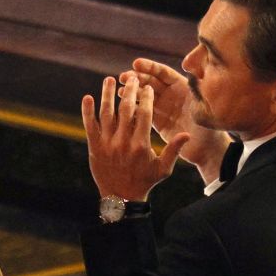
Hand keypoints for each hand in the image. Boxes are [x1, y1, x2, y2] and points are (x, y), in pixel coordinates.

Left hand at [81, 75, 187, 201]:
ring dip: (107, 95)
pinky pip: (89, 126)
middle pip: (126, 109)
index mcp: (141, 144)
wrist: (121, 198)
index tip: (147, 87)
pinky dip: (87, 111)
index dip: (146, 98)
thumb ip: (174, 150)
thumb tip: (188, 133)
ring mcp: (107, 144)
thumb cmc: (145, 182)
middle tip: (131, 78)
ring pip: (106, 114)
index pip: (144, 114)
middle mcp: (123, 142)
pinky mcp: (94, 147)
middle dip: (130, 91)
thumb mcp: (163, 169)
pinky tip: (87, 97)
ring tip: (109, 80)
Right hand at [121, 59, 229, 182]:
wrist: (205, 149)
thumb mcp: (202, 108)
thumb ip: (195, 92)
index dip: (150, 67)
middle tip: (123, 77)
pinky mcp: (157, 120)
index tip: (136, 63)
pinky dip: (133, 107)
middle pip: (151, 81)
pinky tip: (121, 106)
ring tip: (119, 89)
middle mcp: (172, 95)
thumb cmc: (208, 128)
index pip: (164, 73)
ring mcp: (163, 107)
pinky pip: (142, 111)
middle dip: (137, 78)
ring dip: (132, 91)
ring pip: (144, 95)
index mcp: (183, 87)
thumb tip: (193, 76)